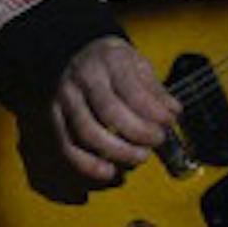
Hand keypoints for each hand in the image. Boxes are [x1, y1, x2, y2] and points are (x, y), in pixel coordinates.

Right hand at [52, 35, 180, 180]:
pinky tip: (109, 172)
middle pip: (109, 112)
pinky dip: (88, 165)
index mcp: (109, 59)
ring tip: (139, 157)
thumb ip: (155, 88)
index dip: (152, 111)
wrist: (77, 54)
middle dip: (137, 133)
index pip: (131, 89)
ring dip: (117, 152)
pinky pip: (68, 146)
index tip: (168, 122)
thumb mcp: (138, 64)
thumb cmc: (113, 64)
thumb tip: (172, 111)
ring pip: (87, 132)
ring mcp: (65, 98)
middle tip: (157, 140)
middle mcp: (83, 77)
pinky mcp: (55, 118)